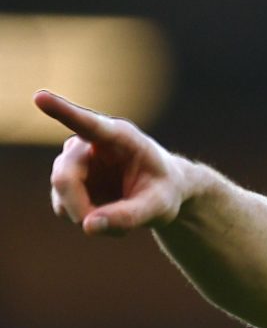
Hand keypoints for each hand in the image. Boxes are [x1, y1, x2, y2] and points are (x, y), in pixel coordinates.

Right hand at [35, 90, 186, 235]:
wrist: (162, 192)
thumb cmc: (165, 190)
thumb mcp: (159, 207)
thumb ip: (129, 216)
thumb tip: (87, 227)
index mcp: (120, 136)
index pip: (88, 124)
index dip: (62, 111)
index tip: (40, 97)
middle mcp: (90, 143)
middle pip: (65, 176)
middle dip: (81, 208)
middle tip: (111, 230)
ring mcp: (75, 160)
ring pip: (62, 193)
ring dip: (89, 216)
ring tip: (124, 217)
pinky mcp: (68, 179)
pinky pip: (64, 206)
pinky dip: (86, 220)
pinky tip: (109, 216)